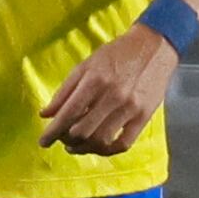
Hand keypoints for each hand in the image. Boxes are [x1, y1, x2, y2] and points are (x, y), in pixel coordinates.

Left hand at [40, 24, 175, 157]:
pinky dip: (107, 151)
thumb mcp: (85, 66)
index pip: (68, 114)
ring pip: (101, 140)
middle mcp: (113, 96)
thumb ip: (64, 91)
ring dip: (84, 148)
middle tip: (61, 139)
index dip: (52, 132)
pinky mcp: (145, 116)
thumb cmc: (116, 54)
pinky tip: (98, 147)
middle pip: (82, 131)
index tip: (43, 142)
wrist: (155, 46)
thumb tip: (45, 114)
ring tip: (76, 145)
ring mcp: (131, 108)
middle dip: (66, 140)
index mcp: (94, 81)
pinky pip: (124, 143)